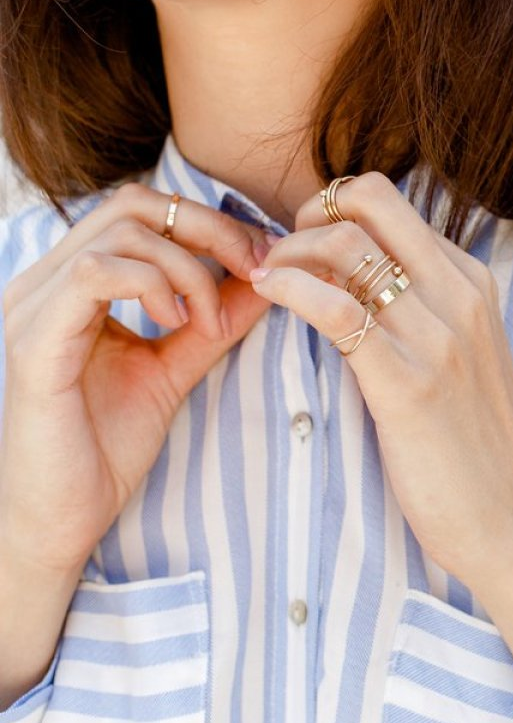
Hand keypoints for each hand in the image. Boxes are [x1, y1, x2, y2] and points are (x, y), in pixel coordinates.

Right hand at [0, 182, 272, 573]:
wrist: (62, 517)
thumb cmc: (105, 447)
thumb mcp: (175, 369)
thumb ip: (213, 322)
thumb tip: (267, 281)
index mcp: (75, 283)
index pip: (146, 211)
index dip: (213, 224)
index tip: (264, 261)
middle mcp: (47, 282)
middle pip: (137, 204)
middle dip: (211, 229)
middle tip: (255, 272)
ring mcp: (34, 306)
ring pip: (122, 231)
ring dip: (189, 268)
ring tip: (209, 320)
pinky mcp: (34, 340)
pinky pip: (94, 274)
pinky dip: (152, 285)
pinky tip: (175, 323)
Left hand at [248, 172, 512, 697]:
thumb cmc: (476, 446)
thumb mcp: (462, 358)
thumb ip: (422, 310)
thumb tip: (355, 280)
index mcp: (471, 283)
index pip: (390, 204)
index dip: (331, 212)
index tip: (302, 249)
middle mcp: (459, 295)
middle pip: (370, 199)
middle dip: (308, 214)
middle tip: (279, 258)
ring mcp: (438, 337)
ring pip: (346, 245)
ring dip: (287, 253)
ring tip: (264, 284)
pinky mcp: (408, 384)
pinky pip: (336, 310)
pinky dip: (290, 290)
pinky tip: (268, 299)